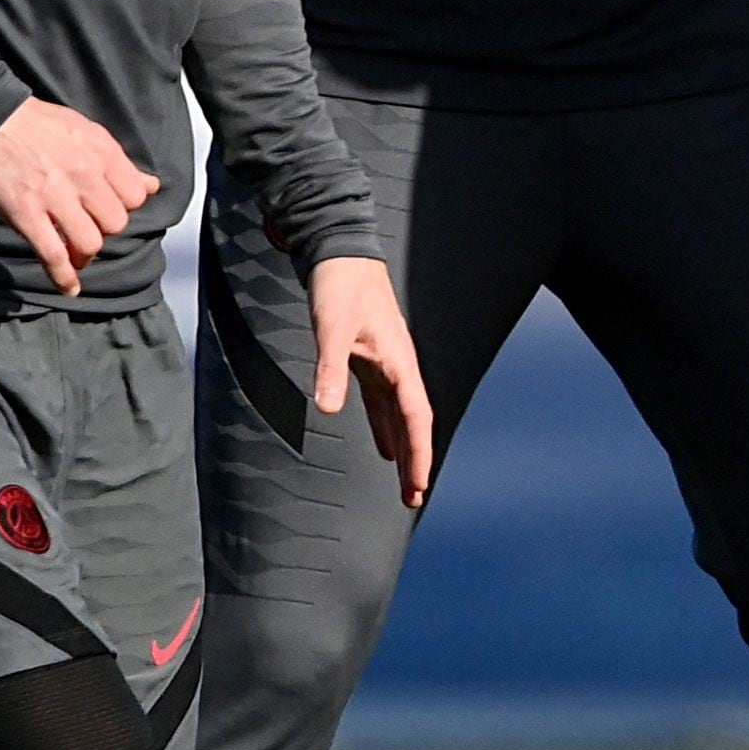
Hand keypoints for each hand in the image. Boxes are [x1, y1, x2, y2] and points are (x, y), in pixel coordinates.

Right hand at [0, 99, 159, 296]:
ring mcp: (54, 196)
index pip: (135, 196)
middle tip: (88, 228)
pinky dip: (63, 277)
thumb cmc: (33, 124)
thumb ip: (118, 161)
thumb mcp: (84, 130)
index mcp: (100, 151)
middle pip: (116, 223)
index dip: (125, 207)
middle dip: (104, 230)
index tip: (108, 208)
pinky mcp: (25, 213)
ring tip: (76, 254)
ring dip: (85, 255)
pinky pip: (53, 255)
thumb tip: (152, 185)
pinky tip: (68, 288)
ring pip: (90, 242)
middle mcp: (83, 174)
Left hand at [306, 255, 434, 509]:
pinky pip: (383, 403)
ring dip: (403, 449)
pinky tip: (383, 446)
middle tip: (413, 498)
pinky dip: (385, 428)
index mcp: (398, 361)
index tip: (417, 486)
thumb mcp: (332, 327)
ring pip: (400, 416)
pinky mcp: (368, 358)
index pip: (416, 418)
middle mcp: (397, 366)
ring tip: (404, 482)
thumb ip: (331, 368)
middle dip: (416, 461)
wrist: (339, 250)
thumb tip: (329, 408)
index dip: (419, 454)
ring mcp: (385, 363)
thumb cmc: (340, 284)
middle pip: (413, 423)